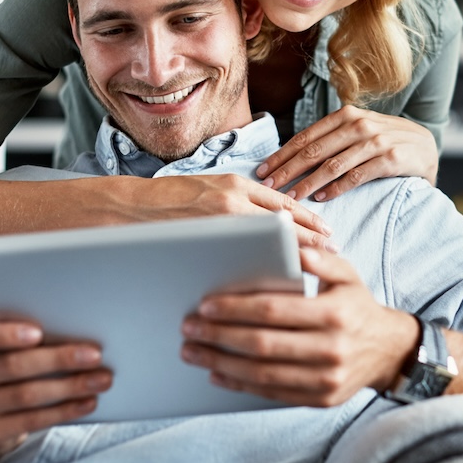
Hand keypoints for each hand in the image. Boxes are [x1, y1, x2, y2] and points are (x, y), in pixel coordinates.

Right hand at [0, 320, 111, 457]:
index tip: (39, 333)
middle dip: (59, 359)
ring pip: (26, 396)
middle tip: (95, 355)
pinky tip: (87, 402)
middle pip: (12, 366)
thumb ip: (22, 335)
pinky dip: (64, 411)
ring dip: (70, 387)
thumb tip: (75, 326)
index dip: (5, 335)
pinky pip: (31, 421)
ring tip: (101, 380)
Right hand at [132, 174, 336, 250]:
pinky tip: (278, 278)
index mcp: (235, 185)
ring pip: (270, 240)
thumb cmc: (166, 201)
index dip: (308, 219)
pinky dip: (265, 267)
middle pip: (285, 222)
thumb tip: (265, 223)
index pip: (282, 203)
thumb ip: (235, 203)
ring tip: (316, 266)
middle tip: (335, 251)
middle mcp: (233, 199)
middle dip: (311, 237)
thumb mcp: (207, 190)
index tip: (327, 231)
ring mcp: (221, 222)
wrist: (127, 208)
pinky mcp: (208, 242)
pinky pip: (244, 257)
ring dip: (295, 253)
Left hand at [179, 248, 418, 406]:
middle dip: (219, 335)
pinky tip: (216, 373)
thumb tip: (293, 246)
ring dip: (221, 363)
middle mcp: (331, 349)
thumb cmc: (357, 306)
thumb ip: (321, 260)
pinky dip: (240, 384)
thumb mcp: (348, 275)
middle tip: (188, 327)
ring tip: (192, 351)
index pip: (274, 311)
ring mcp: (326, 379)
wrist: (388, 351)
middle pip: (262, 344)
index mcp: (334, 314)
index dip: (236, 308)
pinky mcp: (320, 399)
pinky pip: (272, 394)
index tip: (205, 303)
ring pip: (262, 374)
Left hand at [255, 108, 437, 202]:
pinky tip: (322, 197)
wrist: (427, 146)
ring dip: (308, 182)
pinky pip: (357, 175)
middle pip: (314, 150)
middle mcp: (359, 124)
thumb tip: (293, 156)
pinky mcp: (391, 159)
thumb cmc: (385, 141)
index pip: (305, 136)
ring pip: (332, 164)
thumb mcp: (358, 131)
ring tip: (291, 197)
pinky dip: (337, 188)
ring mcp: (376, 140)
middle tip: (268, 186)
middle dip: (287, 170)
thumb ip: (332, 138)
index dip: (281, 155)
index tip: (262, 170)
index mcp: (346, 115)